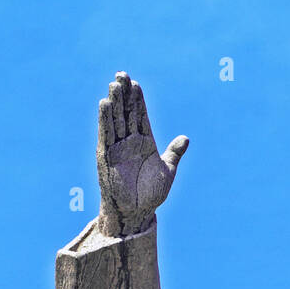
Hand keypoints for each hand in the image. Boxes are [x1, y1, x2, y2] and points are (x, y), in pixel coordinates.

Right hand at [96, 72, 187, 238]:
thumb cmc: (151, 195)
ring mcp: (117, 149)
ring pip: (115, 120)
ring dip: (114, 103)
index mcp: (145, 143)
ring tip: (114, 84)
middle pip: (126, 113)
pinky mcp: (106, 157)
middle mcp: (129, 143)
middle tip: (121, 75)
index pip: (140, 116)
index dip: (137, 100)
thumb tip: (185, 139)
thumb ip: (174, 153)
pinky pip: (106, 135)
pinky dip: (105, 120)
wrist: (136, 213)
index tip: (135, 84)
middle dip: (124, 95)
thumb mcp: (167, 172)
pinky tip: (104, 105)